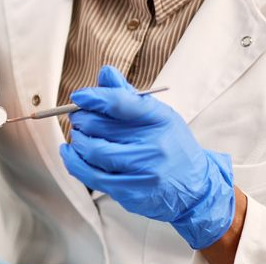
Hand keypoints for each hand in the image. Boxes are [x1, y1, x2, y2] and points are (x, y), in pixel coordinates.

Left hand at [59, 66, 234, 248]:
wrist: (195, 187)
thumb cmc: (171, 145)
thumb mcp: (158, 115)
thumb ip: (128, 97)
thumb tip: (106, 73)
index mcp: (160, 120)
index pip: (120, 103)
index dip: (94, 97)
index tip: (79, 96)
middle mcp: (153, 146)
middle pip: (99, 127)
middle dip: (81, 119)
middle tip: (78, 116)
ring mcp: (142, 172)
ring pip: (92, 151)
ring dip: (77, 140)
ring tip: (78, 134)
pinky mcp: (131, 193)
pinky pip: (92, 176)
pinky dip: (74, 162)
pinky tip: (70, 152)